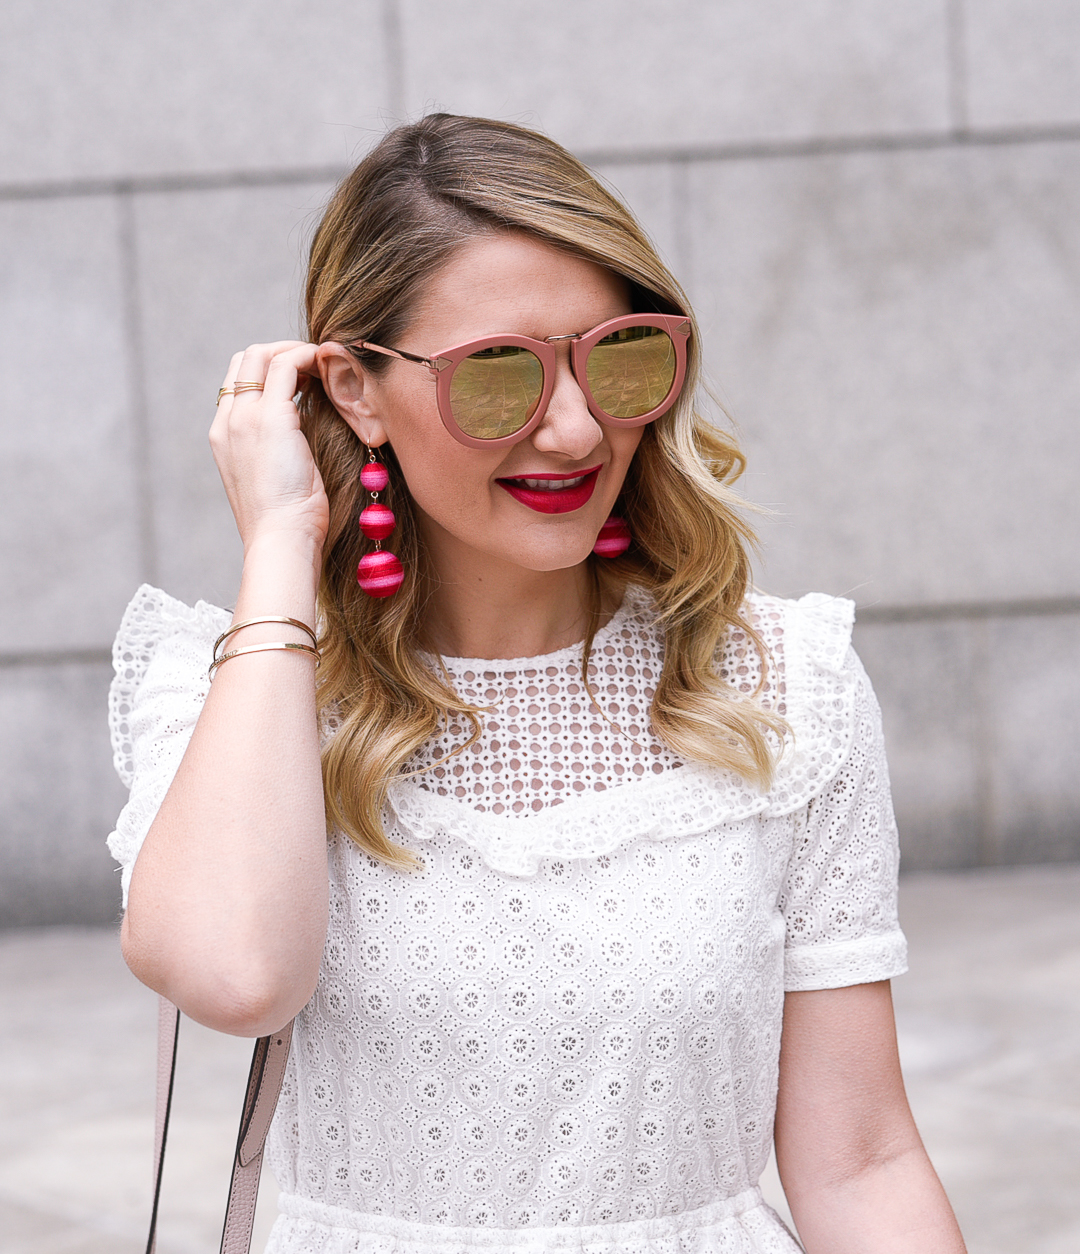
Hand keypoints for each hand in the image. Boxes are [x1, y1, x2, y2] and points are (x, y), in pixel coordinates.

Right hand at [210, 341, 329, 552]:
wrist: (280, 540)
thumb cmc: (286, 521)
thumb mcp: (273, 479)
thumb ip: (277, 449)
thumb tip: (300, 433)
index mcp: (223, 437)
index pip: (237, 382)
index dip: (267, 370)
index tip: (301, 379)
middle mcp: (228, 422)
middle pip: (245, 360)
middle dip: (281, 352)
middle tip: (314, 365)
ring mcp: (245, 418)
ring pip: (263, 355)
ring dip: (296, 352)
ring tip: (324, 364)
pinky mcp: (271, 418)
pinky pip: (287, 366)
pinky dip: (309, 359)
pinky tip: (329, 370)